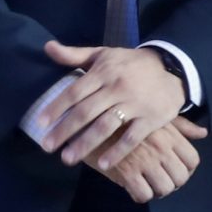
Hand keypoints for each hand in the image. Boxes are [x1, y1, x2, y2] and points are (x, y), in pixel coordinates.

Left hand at [29, 42, 186, 169]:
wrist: (172, 68)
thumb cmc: (131, 64)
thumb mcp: (104, 54)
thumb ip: (75, 55)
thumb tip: (47, 48)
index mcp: (103, 72)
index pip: (75, 92)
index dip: (56, 108)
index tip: (40, 124)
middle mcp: (117, 88)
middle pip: (86, 112)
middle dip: (65, 130)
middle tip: (47, 147)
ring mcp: (135, 104)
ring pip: (105, 126)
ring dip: (85, 144)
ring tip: (68, 158)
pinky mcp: (151, 119)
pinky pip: (132, 137)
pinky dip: (118, 151)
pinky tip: (104, 164)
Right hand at [93, 117, 206, 203]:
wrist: (89, 122)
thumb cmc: (124, 119)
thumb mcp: (154, 116)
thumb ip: (181, 127)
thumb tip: (203, 133)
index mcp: (170, 134)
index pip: (193, 159)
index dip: (187, 170)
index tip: (175, 171)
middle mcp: (161, 148)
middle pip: (181, 177)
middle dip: (172, 183)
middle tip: (160, 180)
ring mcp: (145, 161)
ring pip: (165, 188)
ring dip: (157, 190)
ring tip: (147, 184)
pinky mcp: (127, 173)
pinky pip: (144, 195)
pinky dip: (140, 195)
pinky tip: (133, 187)